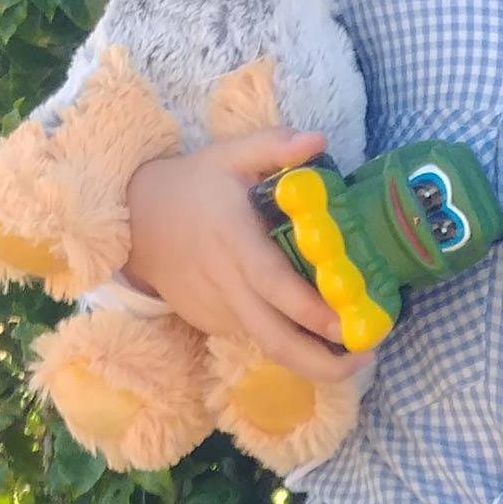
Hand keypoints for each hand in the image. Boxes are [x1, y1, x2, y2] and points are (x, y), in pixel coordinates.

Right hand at [122, 127, 371, 384]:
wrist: (135, 221)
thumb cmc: (194, 185)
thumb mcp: (230, 155)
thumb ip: (274, 145)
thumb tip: (319, 141)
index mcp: (235, 241)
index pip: (274, 284)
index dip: (311, 309)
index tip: (349, 324)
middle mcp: (227, 284)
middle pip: (274, 339)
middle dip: (321, 362)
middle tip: (367, 356)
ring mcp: (218, 310)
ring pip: (266, 346)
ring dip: (312, 360)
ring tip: (355, 354)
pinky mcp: (212, 323)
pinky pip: (254, 336)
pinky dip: (288, 341)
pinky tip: (317, 334)